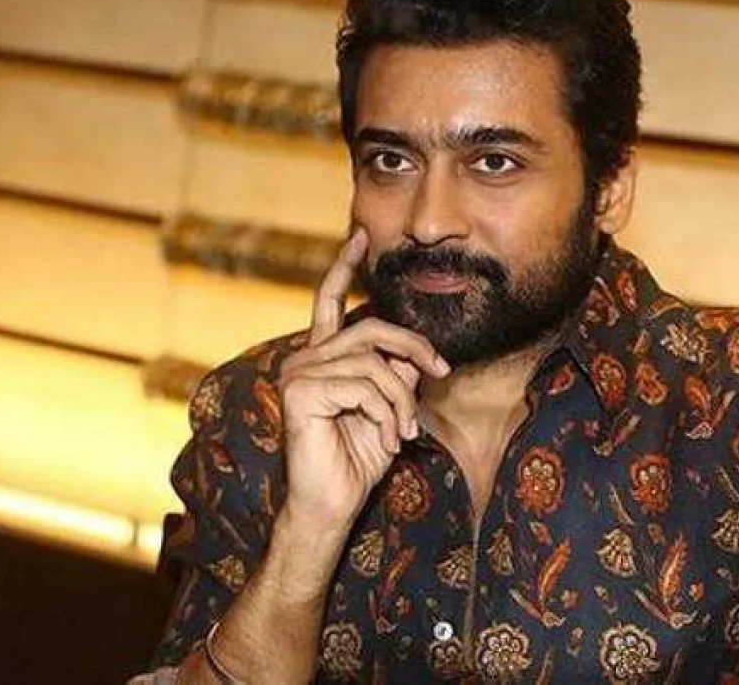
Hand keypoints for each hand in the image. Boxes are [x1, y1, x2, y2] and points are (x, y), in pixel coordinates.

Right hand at [275, 228, 449, 530]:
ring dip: (402, 400)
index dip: (343, 267)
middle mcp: (305, 357)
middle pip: (372, 328)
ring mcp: (299, 372)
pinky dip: (388, 413)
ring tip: (404, 433)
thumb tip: (416, 352)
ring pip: (375, 363)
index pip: (330, 302)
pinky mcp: (301, 391)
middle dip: (414, 347)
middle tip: (440, 370)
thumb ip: (396, 371)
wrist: (334, 503)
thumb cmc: (360, 457)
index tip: (360, 236)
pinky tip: (387, 439)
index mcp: (322, 356)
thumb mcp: (390, 405)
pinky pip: (365, 385)